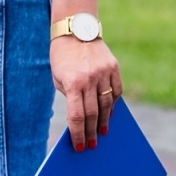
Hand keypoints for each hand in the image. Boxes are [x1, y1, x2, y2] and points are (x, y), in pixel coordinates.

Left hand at [50, 36, 121, 150]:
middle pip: (93, 113)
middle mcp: (90, 78)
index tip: (80, 146)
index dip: (78, 134)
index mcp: (73, 82)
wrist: (75, 29)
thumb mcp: (58, 77)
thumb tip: (81, 119)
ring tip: (103, 132)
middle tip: (92, 145)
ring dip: (105, 120)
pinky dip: (114, 103)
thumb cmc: (62, 56)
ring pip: (107, 103)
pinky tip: (111, 112)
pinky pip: (117, 90)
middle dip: (91, 131)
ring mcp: (104, 72)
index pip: (77, 116)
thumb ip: (69, 96)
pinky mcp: (114, 66)